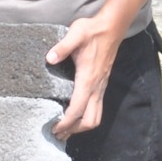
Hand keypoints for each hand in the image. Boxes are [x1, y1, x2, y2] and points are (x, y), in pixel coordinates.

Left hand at [46, 12, 122, 138]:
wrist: (111, 27)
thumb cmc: (92, 31)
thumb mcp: (76, 34)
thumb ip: (62, 47)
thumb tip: (50, 58)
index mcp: (88, 79)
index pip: (77, 109)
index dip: (66, 122)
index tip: (54, 128)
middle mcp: (96, 87)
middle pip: (89, 120)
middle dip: (74, 130)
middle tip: (58, 133)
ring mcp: (100, 87)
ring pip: (95, 117)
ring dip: (81, 127)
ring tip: (66, 130)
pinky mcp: (102, 85)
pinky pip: (96, 108)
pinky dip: (86, 118)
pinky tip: (76, 116)